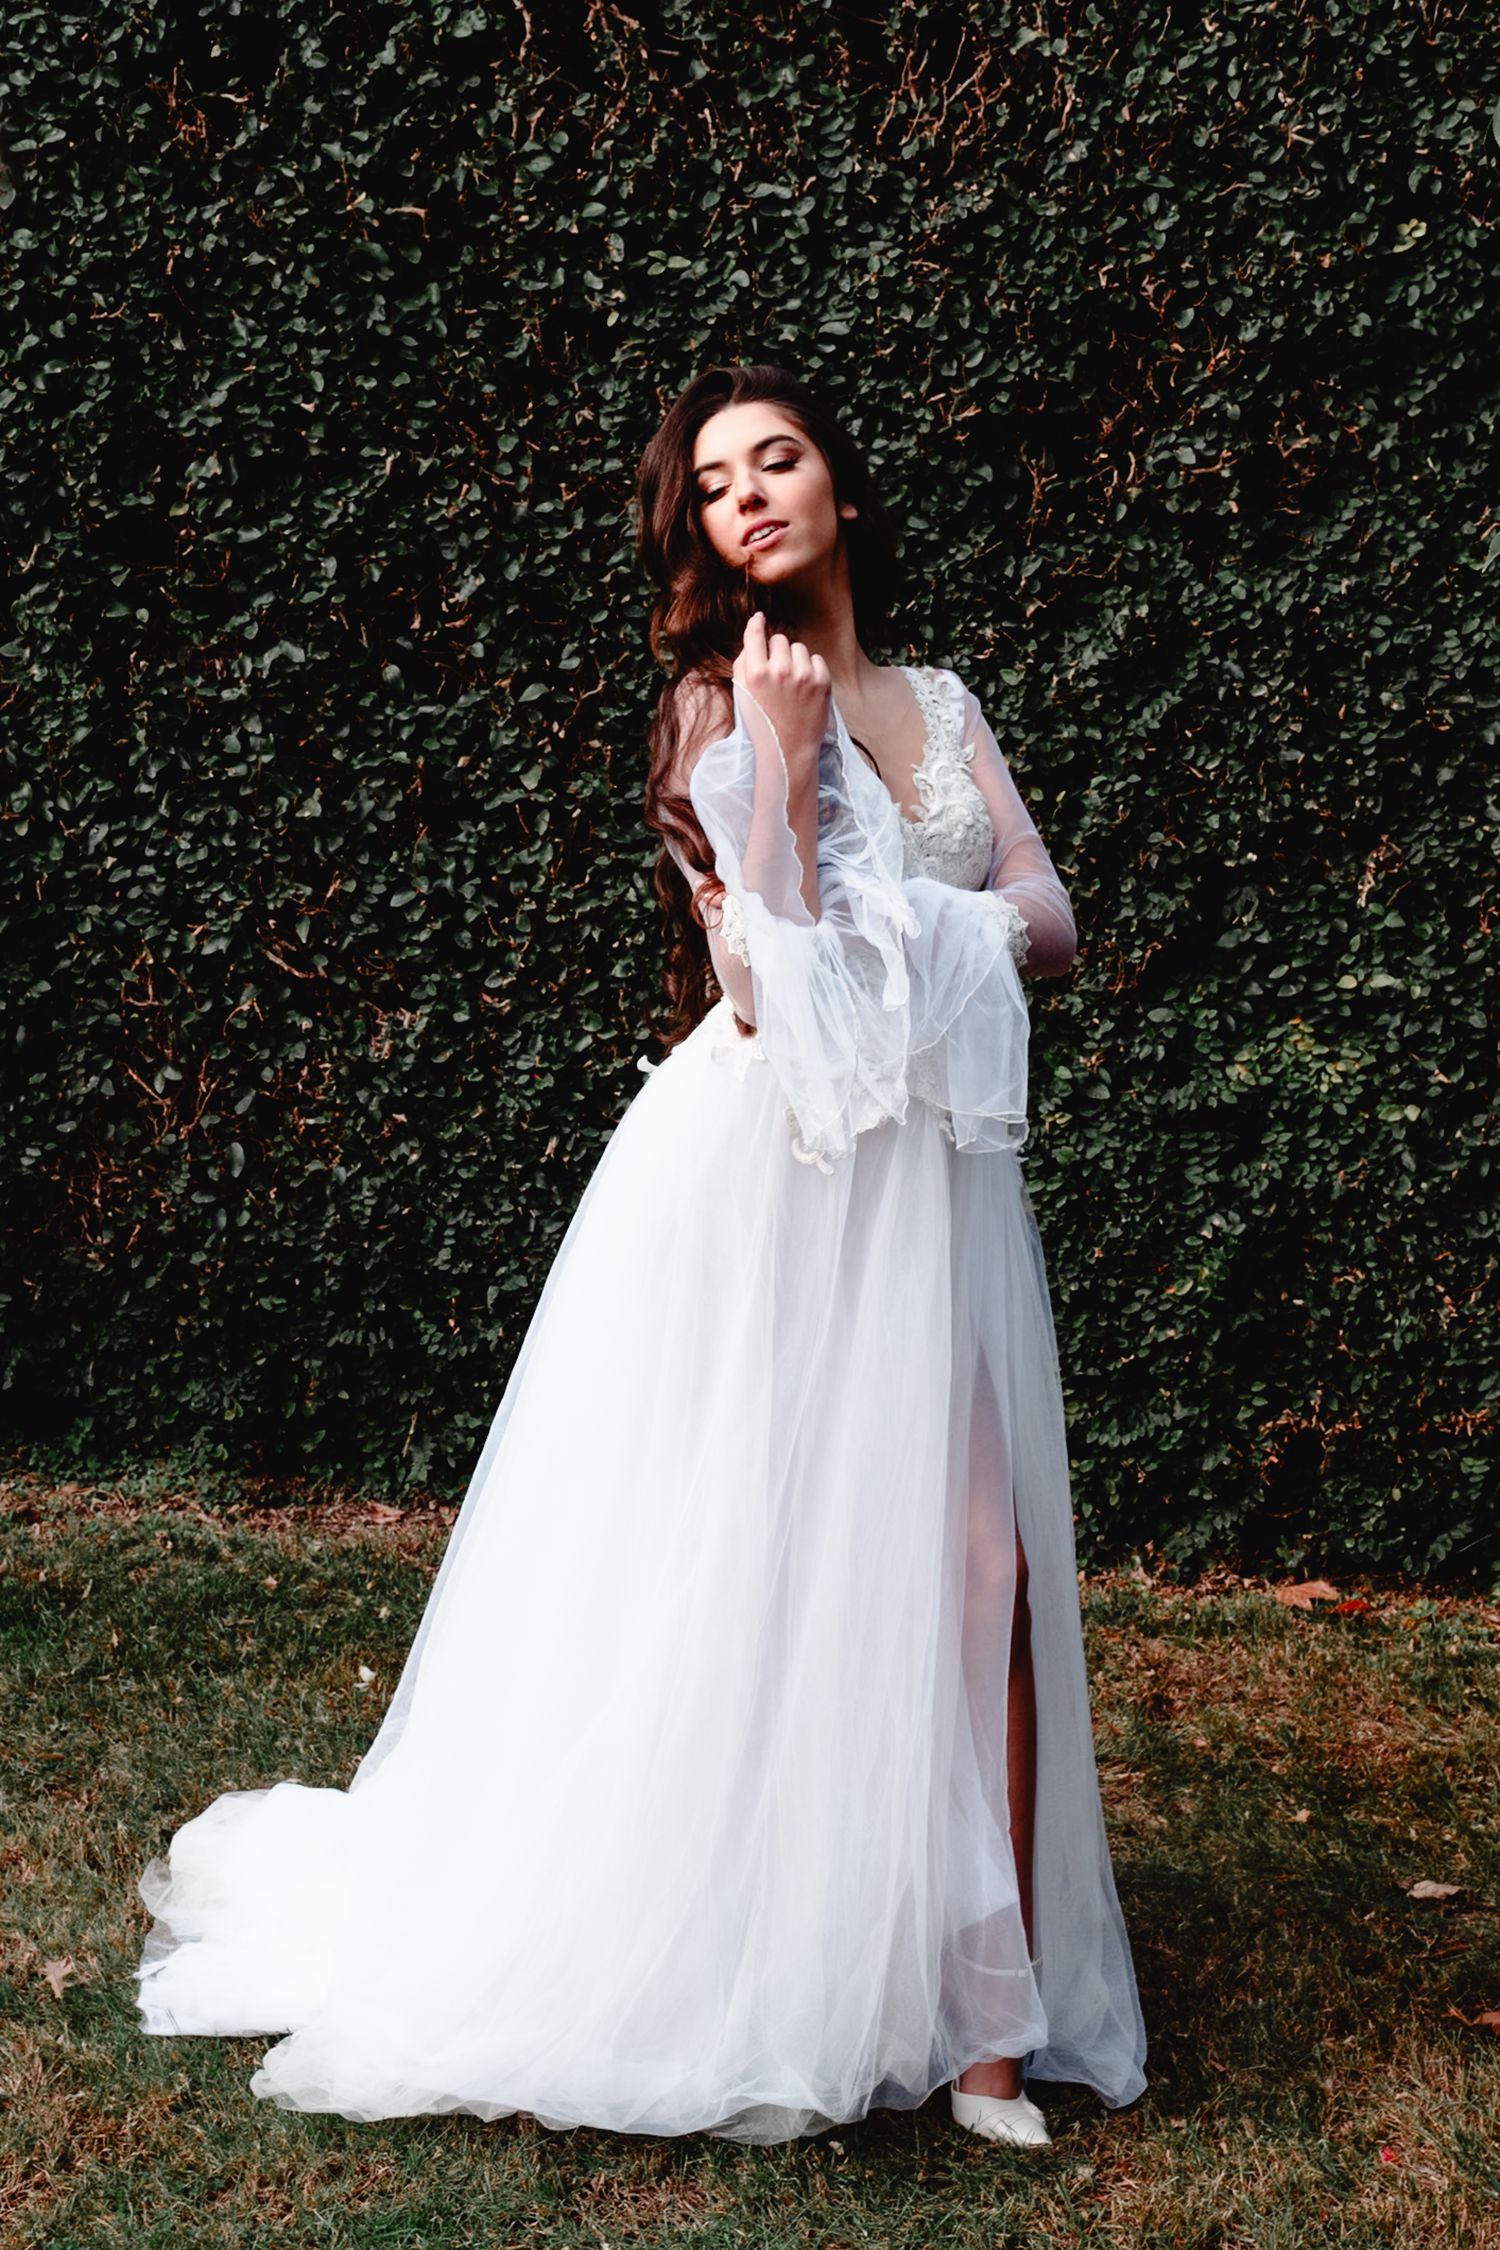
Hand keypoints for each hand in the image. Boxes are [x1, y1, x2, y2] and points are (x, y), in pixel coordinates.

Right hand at [731, 611, 830, 778]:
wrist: (787, 752)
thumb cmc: (762, 724)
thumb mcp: (742, 694)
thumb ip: (743, 663)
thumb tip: (754, 632)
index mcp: (756, 673)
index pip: (755, 634)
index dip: (756, 624)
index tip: (759, 619)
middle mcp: (780, 670)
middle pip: (779, 639)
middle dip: (777, 651)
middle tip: (777, 672)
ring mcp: (804, 675)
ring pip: (799, 648)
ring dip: (795, 660)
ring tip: (792, 683)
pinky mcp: (823, 682)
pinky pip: (817, 659)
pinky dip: (812, 669)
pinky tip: (805, 687)